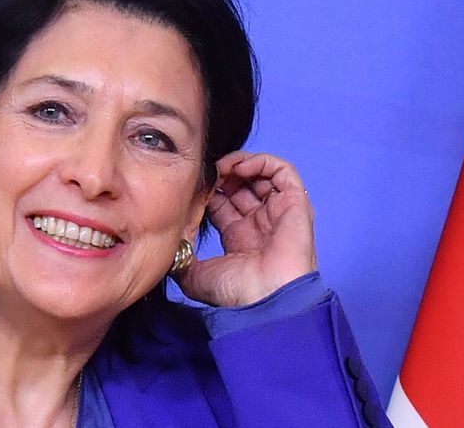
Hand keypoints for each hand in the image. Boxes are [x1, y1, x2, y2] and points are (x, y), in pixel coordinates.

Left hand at [176, 151, 316, 306]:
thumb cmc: (236, 295)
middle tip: (208, 172)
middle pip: (242, 186)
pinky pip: (283, 172)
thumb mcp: (196, 277)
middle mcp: (260, 224)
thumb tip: (167, 245)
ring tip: (223, 167)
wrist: (265, 301)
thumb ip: (181, 259)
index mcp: (240, 239)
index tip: (195, 185)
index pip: (224, 203)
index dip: (209, 189)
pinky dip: (263, 162)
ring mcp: (279, 213)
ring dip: (241, 164)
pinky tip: (241, 169)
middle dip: (223, 174)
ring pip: (263, 175)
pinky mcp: (296, 204)